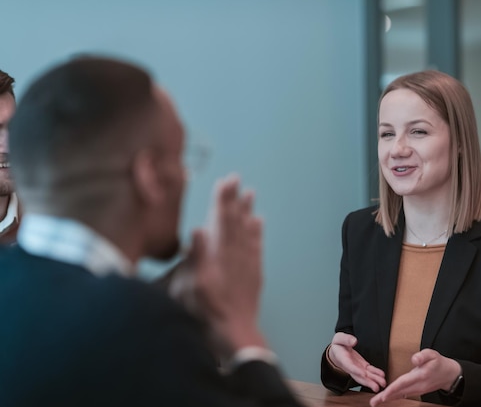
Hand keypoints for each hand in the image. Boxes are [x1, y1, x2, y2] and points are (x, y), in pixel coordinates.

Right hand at [184, 175, 265, 356]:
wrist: (233, 332)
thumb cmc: (205, 311)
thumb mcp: (190, 286)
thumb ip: (196, 257)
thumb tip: (198, 229)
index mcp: (218, 254)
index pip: (220, 220)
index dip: (222, 200)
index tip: (225, 181)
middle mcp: (235, 254)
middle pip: (235, 220)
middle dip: (234, 199)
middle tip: (236, 179)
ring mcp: (247, 263)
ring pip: (247, 230)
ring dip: (247, 211)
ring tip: (249, 193)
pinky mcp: (254, 273)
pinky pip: (257, 246)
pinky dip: (257, 232)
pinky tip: (258, 222)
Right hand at [328, 332, 385, 391]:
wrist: (337, 350)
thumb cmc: (338, 345)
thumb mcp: (339, 338)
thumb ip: (346, 339)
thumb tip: (354, 341)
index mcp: (342, 359)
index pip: (349, 366)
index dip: (356, 370)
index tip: (363, 374)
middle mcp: (350, 366)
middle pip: (358, 376)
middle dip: (367, 382)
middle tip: (376, 387)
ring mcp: (357, 367)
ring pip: (365, 376)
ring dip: (374, 380)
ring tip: (383, 384)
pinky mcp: (362, 366)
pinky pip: (369, 371)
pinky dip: (376, 373)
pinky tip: (382, 376)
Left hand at [369, 349, 460, 405]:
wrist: (449, 375)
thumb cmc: (439, 363)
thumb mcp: (433, 355)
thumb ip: (423, 356)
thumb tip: (414, 359)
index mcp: (420, 376)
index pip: (404, 383)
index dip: (393, 389)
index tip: (383, 395)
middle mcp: (418, 386)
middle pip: (399, 392)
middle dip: (386, 397)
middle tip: (373, 402)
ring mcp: (418, 390)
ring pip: (401, 395)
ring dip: (388, 398)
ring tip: (376, 401)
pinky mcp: (417, 391)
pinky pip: (404, 395)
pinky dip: (394, 396)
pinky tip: (387, 398)